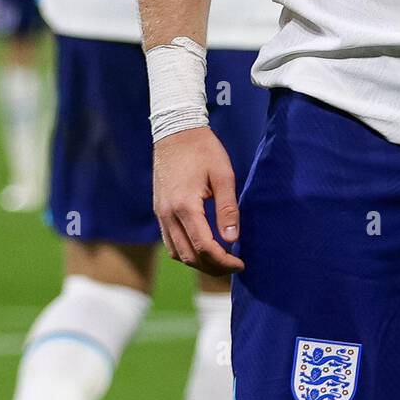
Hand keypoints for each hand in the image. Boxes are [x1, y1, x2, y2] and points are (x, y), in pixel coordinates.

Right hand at [153, 126, 244, 273]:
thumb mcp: (223, 175)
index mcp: (185, 206)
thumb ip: (228, 208)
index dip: (223, 261)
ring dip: (198, 262)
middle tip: (234, 267)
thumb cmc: (203, 150)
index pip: (203, 247)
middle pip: (188, 256)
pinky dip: (186, 251)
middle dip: (212, 267)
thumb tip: (233, 240)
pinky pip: (170, 241)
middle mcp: (168, 215)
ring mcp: (160, 214)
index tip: (240, 264)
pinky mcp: (159, 210)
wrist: (175, 132)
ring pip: (177, 253)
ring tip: (221, 261)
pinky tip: (203, 247)